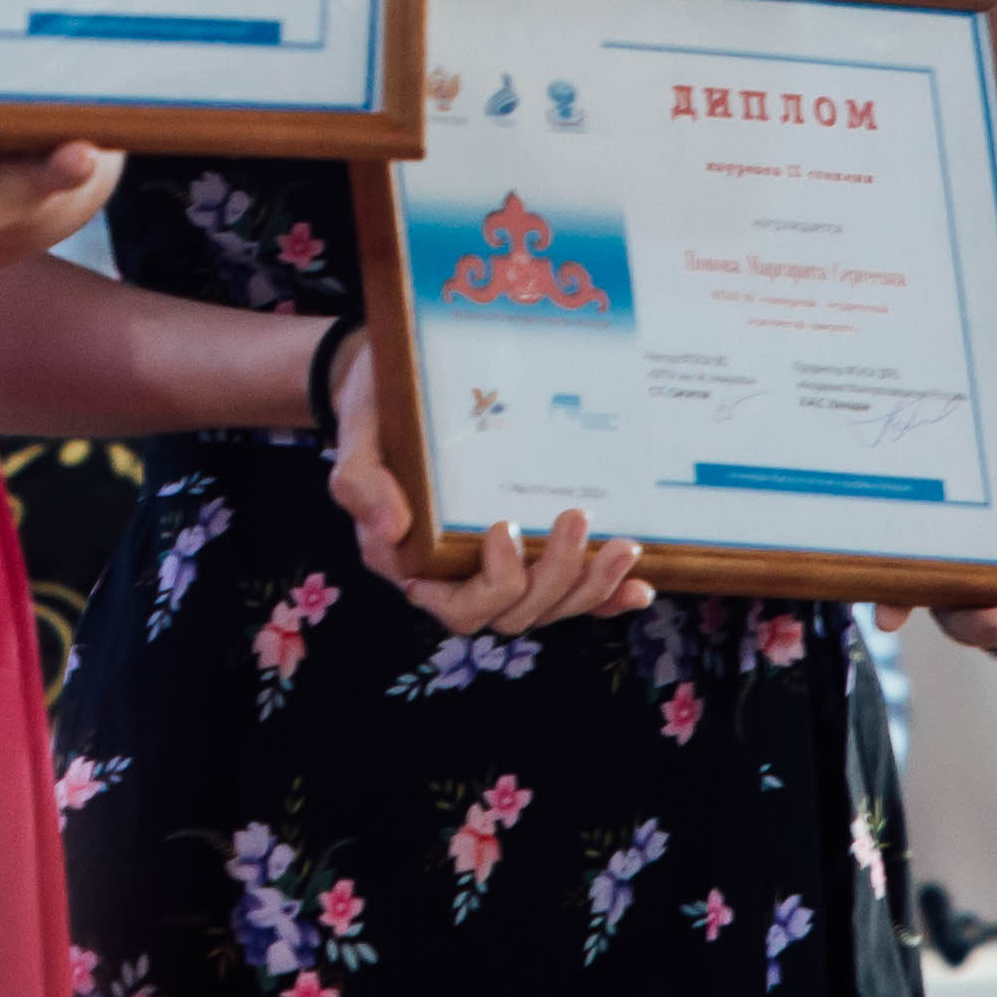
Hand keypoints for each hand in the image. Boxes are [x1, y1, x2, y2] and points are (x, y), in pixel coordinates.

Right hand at [326, 327, 651, 632]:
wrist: (397, 384)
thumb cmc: (375, 416)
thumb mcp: (356, 442)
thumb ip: (361, 485)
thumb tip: (392, 527)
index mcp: (416, 564)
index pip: (459, 608)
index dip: (492, 584)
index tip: (502, 529)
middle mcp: (462, 577)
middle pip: (516, 612)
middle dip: (554, 576)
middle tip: (574, 517)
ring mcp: (503, 566)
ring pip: (550, 606)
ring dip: (591, 586)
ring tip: (622, 547)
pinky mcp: (534, 551)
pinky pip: (573, 594)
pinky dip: (607, 597)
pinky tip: (640, 586)